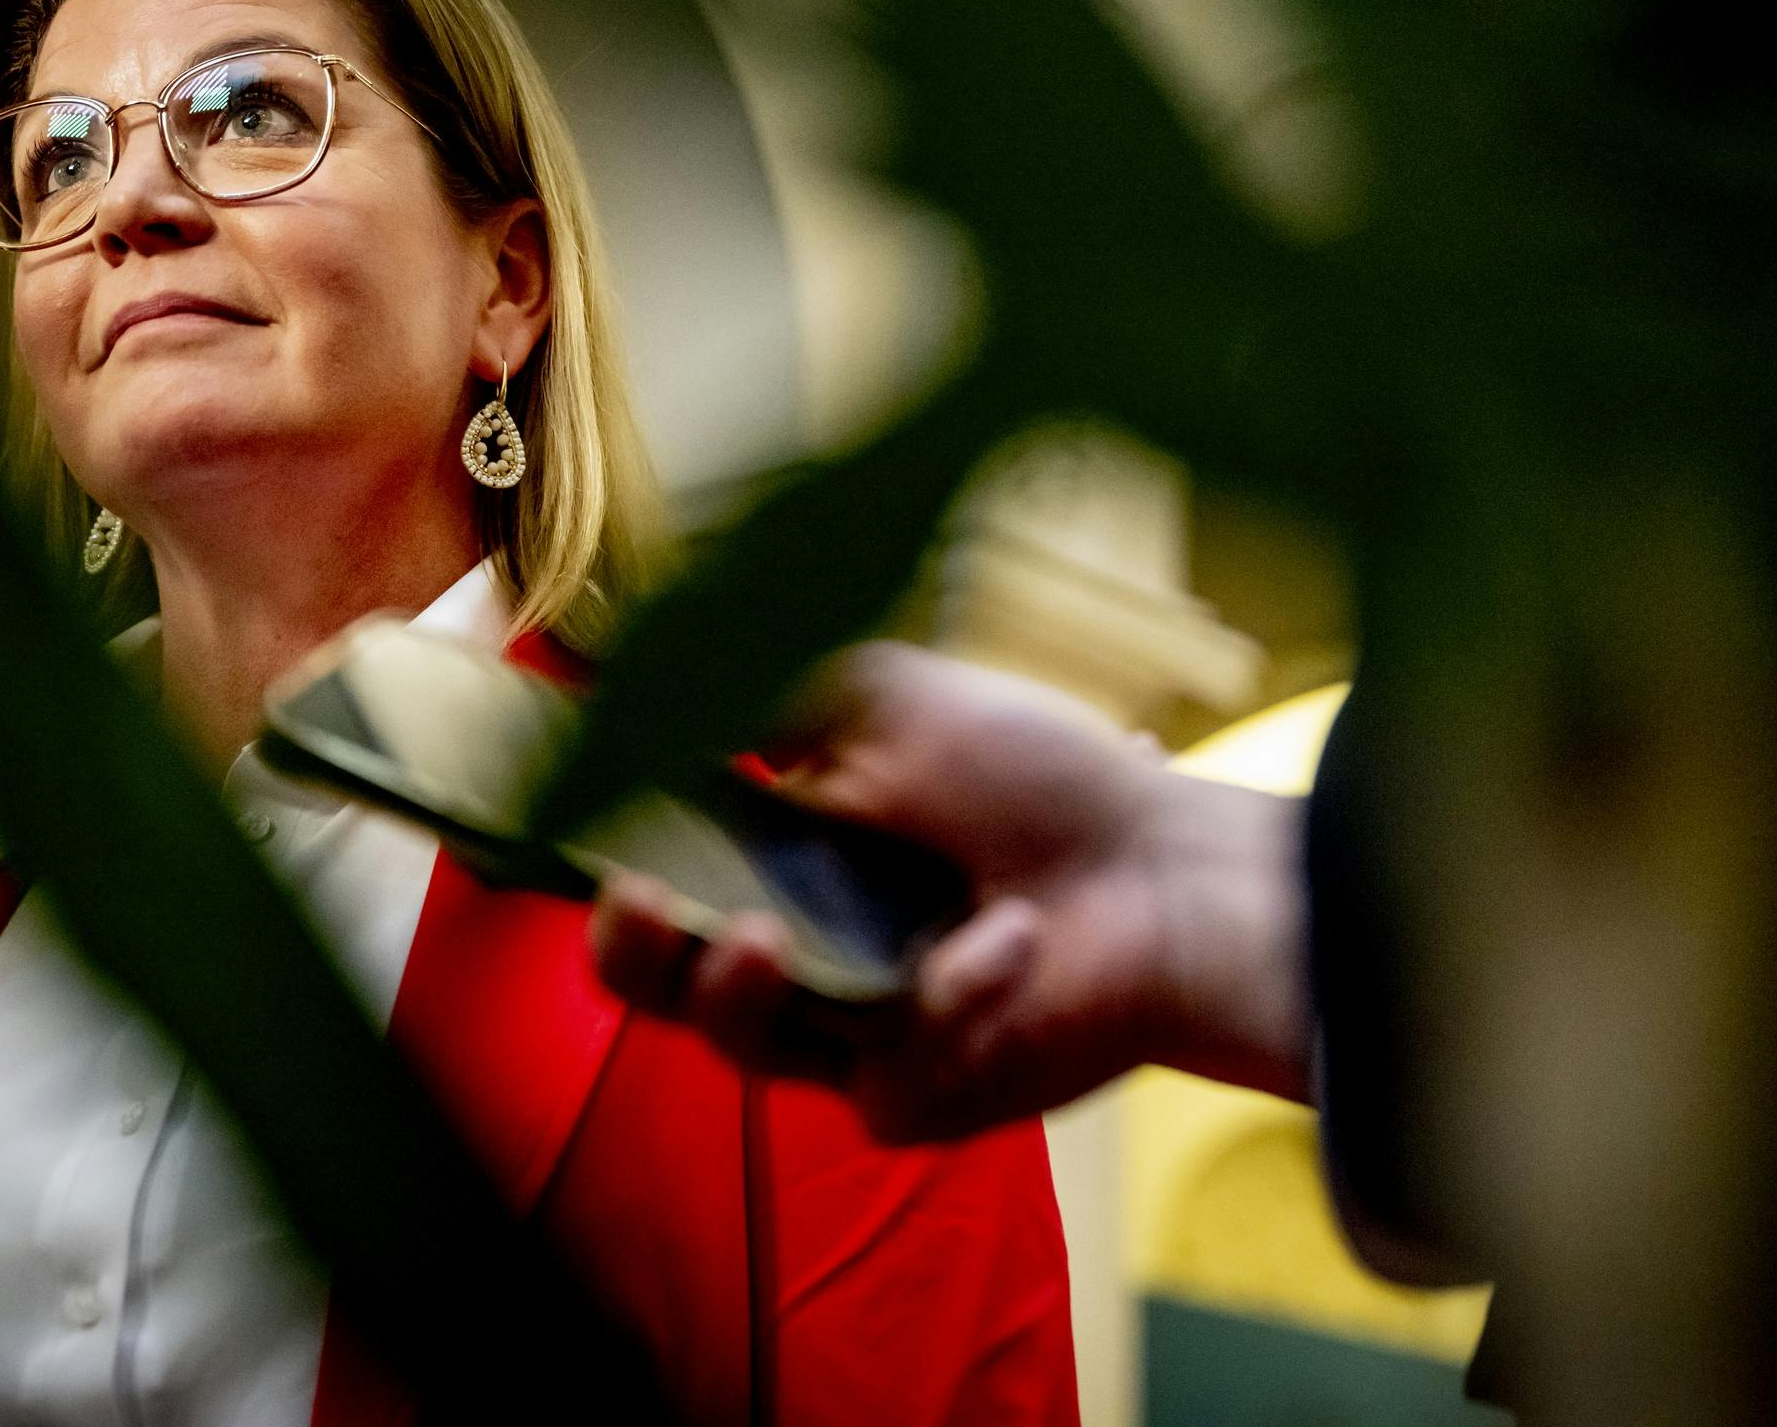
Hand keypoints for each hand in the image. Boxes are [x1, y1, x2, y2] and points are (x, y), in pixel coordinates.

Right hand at [590, 642, 1310, 1142]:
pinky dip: (950, 996)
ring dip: (738, 993)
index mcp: (798, 857)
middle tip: (637, 907)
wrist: (1172, 867)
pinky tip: (1013, 939)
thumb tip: (641, 680)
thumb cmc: (1044, 776)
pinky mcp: (922, 1096)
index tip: (603, 839)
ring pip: (747, 1045)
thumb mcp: (890, 701)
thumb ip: (765, 692)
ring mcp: (864, 1032)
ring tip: (759, 941)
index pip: (674, 882)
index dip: (624, 872)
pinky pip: (885, 1073)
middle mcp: (817, 949)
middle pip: (676, 983)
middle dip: (637, 954)